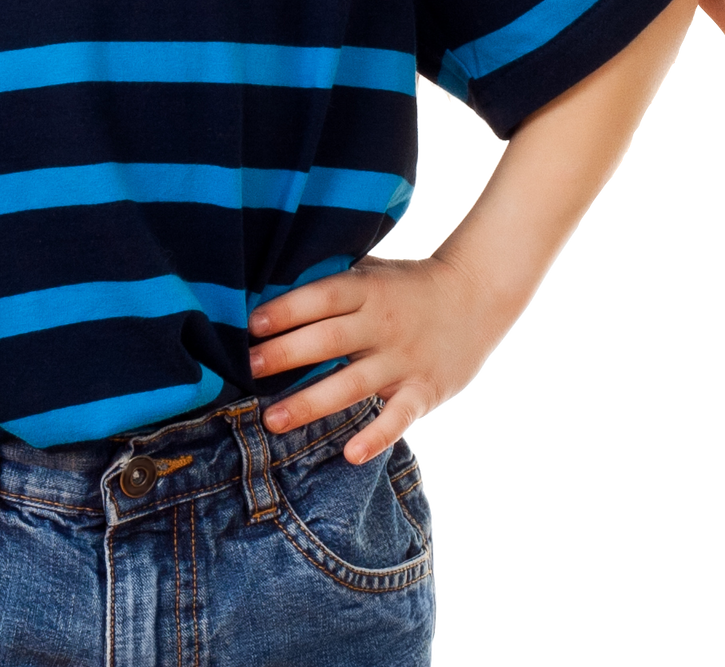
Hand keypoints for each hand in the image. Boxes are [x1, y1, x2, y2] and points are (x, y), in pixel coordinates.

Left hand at [246, 253, 504, 464]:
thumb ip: (330, 282)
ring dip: (310, 403)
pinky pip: (399, 417)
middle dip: (286, 355)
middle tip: (248, 371)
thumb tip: (266, 289)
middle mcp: (382, 324)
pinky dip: (377, 436)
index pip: (321, 298)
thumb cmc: (405, 284)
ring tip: (272, 420)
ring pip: (352, 384)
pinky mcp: (424, 390)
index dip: (285, 310)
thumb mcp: (370, 271)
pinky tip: (350, 454)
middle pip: (329, 340)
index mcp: (366, 289)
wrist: (477, 295)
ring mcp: (404, 360)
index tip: (250, 325)